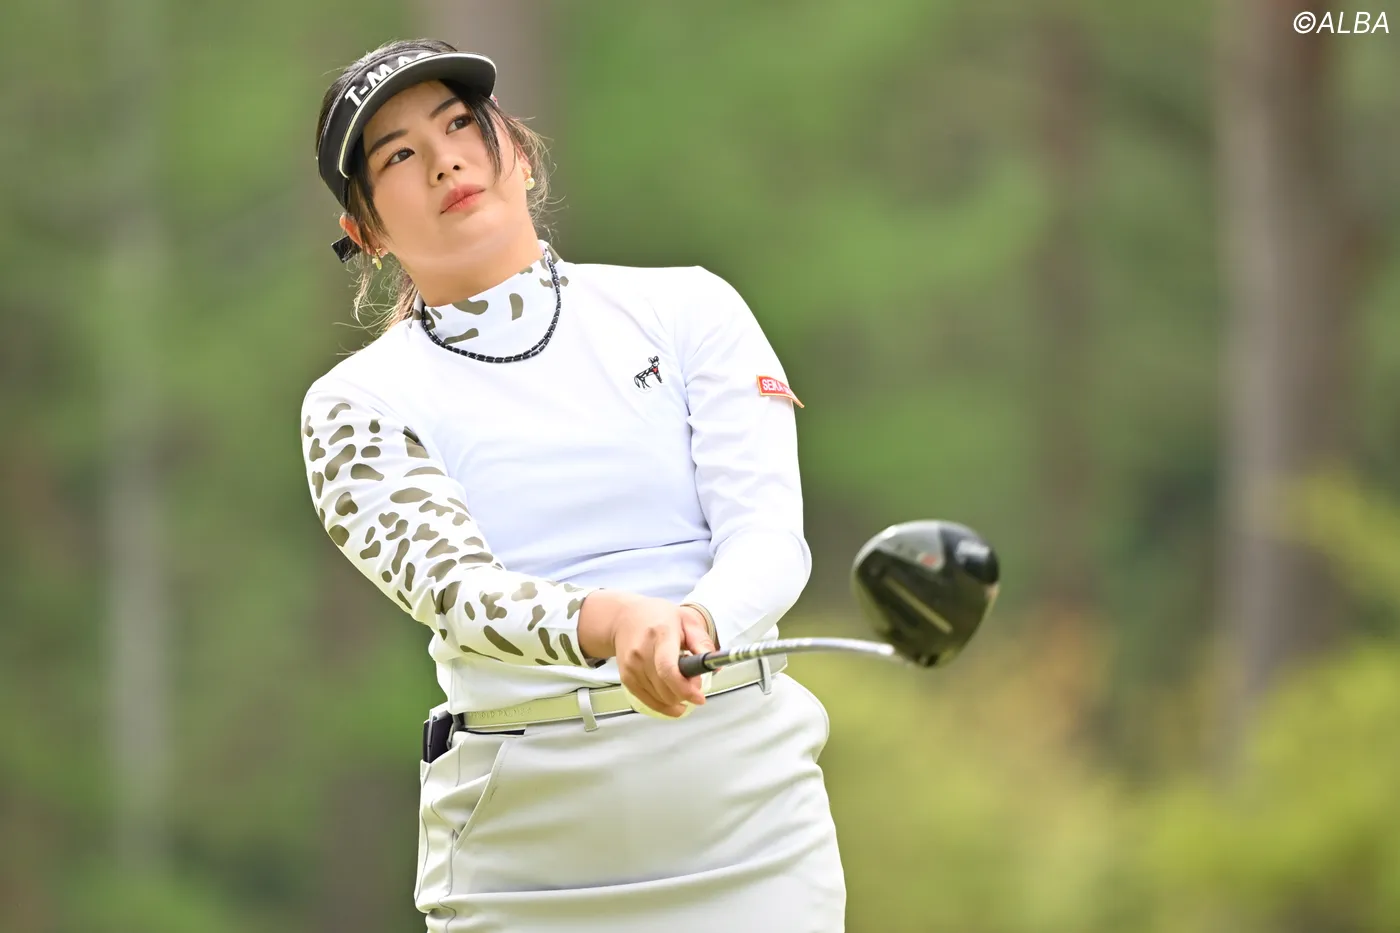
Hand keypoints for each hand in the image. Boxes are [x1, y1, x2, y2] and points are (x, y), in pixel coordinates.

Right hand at [578, 592, 715, 716]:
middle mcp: (642, 652)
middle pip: (665, 689)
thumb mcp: (687, 621)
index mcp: (661, 635)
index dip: (685, 689)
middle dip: (685, 693)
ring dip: (676, 698)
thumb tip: (715, 666)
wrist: (625, 617)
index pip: (668, 669)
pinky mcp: (626, 678)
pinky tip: (673, 697)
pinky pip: (648, 702)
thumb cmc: (658, 617)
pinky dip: (664, 705)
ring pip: (659, 699)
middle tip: (694, 682)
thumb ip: (702, 643)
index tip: (699, 697)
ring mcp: (631, 667)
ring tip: (680, 680)